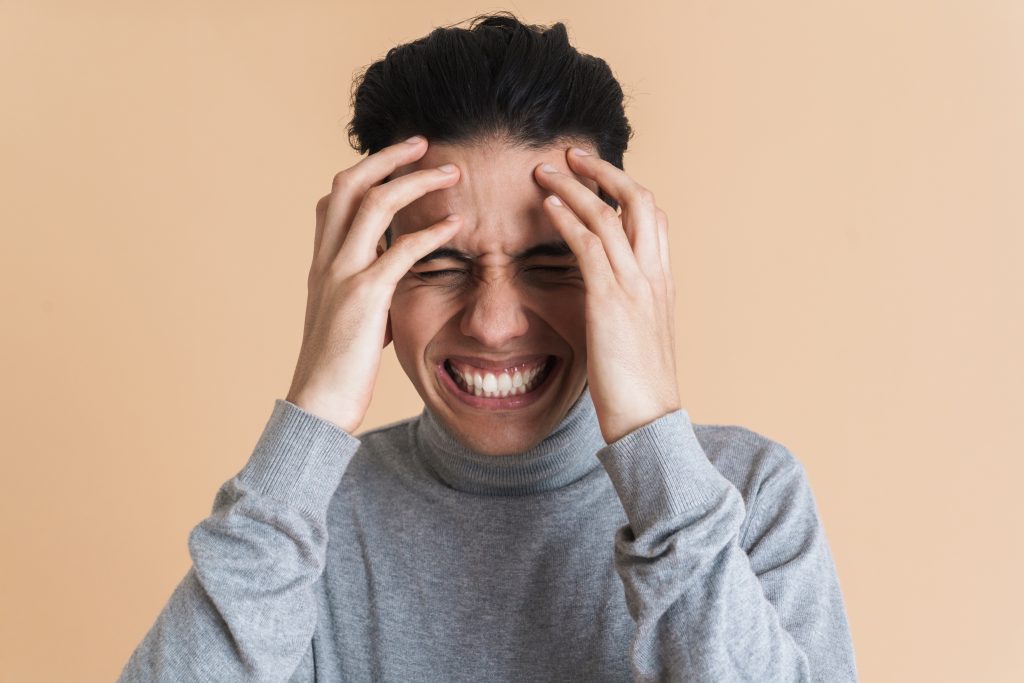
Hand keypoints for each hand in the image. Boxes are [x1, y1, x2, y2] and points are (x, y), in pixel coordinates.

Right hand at [286, 137, 462, 432]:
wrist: (316, 405)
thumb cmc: (339, 368)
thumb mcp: (352, 318)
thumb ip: (370, 289)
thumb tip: (395, 278)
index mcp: (322, 263)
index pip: (336, 199)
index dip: (367, 170)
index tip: (400, 159)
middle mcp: (326, 260)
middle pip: (349, 184)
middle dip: (387, 156)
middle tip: (424, 141)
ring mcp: (341, 276)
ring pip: (371, 204)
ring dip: (414, 180)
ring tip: (451, 172)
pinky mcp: (363, 299)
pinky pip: (398, 252)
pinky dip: (430, 232)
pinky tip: (456, 225)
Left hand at [534, 148, 679, 443]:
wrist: (649, 422)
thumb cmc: (637, 387)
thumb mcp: (635, 337)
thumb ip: (624, 308)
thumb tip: (601, 296)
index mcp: (662, 283)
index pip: (653, 217)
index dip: (625, 189)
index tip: (597, 176)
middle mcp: (655, 275)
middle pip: (639, 200)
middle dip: (605, 171)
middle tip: (572, 154)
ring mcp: (637, 286)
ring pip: (611, 214)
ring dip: (577, 185)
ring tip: (546, 168)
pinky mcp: (612, 302)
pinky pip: (590, 245)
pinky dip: (568, 217)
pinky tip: (548, 204)